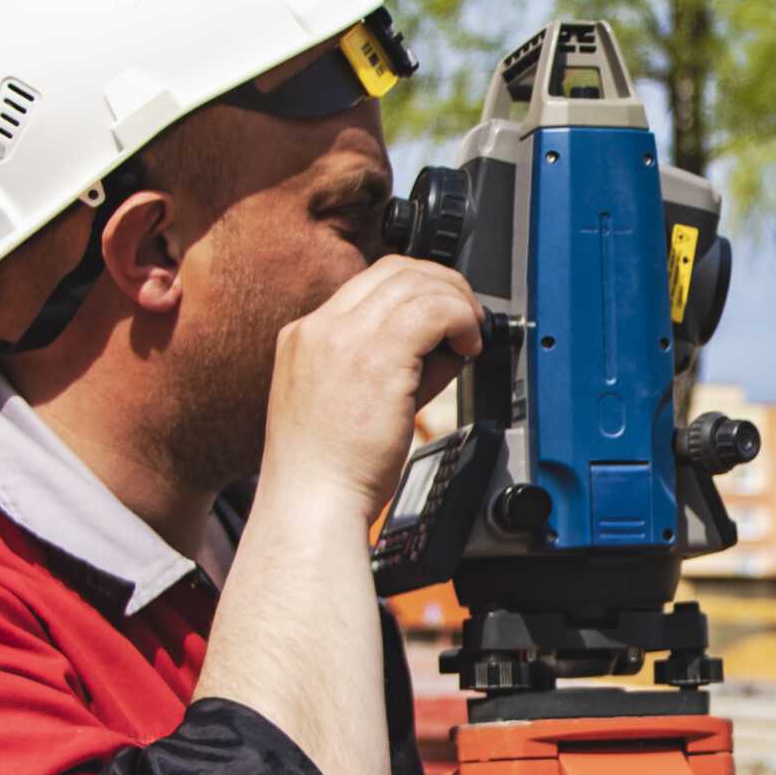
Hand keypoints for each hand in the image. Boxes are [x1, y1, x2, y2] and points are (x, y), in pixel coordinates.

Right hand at [261, 257, 483, 520]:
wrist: (312, 503)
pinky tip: (469, 345)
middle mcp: (319, 328)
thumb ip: (392, 367)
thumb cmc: (328, 470)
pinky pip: (433, 310)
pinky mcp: (375, 357)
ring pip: (415, 282)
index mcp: (305, 337)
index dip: (416, 288)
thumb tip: (442, 349)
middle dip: (441, 284)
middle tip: (467, 316)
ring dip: (455, 301)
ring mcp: (343, 338)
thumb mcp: (350, 403)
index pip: (368, 282)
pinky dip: (461, 318)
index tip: (441, 313)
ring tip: (470, 334)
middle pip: (394, 270)